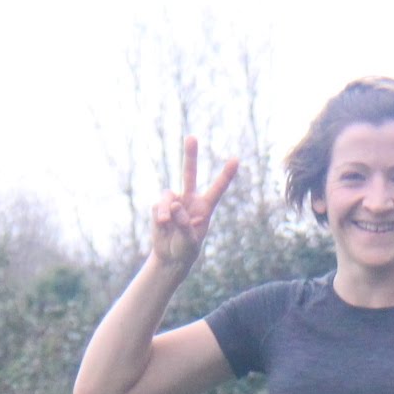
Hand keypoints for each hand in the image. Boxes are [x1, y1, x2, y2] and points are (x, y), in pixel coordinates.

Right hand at [149, 135, 238, 269]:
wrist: (170, 257)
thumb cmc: (186, 250)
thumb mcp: (190, 241)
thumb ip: (184, 223)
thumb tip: (173, 205)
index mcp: (204, 207)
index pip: (217, 189)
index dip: (226, 175)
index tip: (236, 159)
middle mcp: (189, 200)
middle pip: (189, 174)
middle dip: (190, 155)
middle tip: (192, 137)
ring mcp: (173, 202)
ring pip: (167, 195)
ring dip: (165, 209)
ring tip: (164, 222)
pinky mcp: (159, 207)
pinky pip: (157, 207)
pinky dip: (159, 216)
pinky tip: (162, 226)